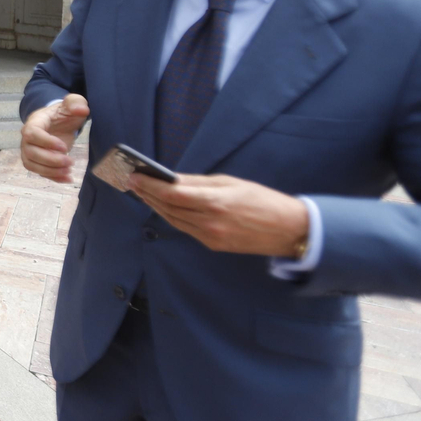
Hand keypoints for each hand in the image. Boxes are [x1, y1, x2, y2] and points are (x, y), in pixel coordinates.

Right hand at [20, 94, 89, 182]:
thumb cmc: (64, 113)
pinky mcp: (36, 161)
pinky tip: (67, 179)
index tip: (64, 147)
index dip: (46, 142)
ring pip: (32, 165)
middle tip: (70, 161)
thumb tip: (82, 109)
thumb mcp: (72, 104)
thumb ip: (76, 103)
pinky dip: (53, 178)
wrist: (58, 122)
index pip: (32, 133)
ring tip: (69, 170)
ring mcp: (29, 151)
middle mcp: (27, 138)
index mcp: (35, 122)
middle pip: (30, 152)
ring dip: (50, 171)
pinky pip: (39, 173)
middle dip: (50, 160)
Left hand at [129, 173, 309, 256]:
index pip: (172, 194)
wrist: (288, 230)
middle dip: (148, 194)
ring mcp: (209, 237)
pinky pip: (186, 229)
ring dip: (156, 206)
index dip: (150, 185)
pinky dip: (172, 217)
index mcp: (214, 202)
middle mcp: (208, 222)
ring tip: (143, 192)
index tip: (134, 176)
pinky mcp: (212, 245)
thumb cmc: (262, 200)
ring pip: (173, 220)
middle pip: (168, 208)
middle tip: (133, 182)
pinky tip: (164, 207)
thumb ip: (198, 182)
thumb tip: (172, 178)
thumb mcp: (231, 183)